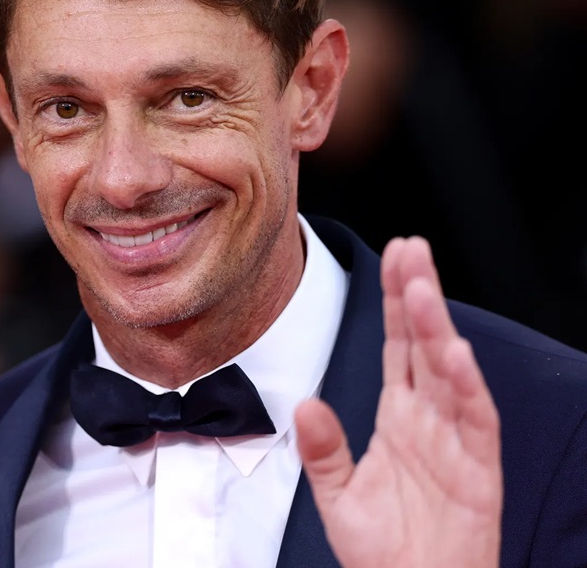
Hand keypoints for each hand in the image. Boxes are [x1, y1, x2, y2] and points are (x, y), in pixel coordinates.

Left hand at [294, 236, 501, 567]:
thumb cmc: (384, 550)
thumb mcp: (337, 495)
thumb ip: (322, 450)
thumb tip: (306, 404)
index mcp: (399, 417)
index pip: (396, 346)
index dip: (394, 301)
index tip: (393, 256)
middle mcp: (429, 420)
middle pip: (424, 345)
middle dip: (417, 294)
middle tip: (411, 248)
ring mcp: (455, 441)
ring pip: (450, 372)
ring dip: (437, 329)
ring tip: (422, 287)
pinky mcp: (477, 471)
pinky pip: (475, 421)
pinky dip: (466, 386)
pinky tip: (455, 351)